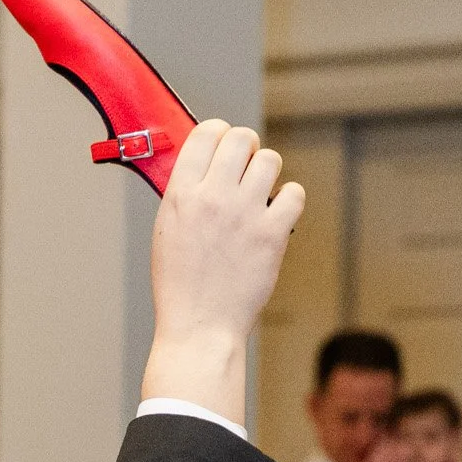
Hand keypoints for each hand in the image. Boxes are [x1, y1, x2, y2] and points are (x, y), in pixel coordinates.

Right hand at [141, 122, 305, 423]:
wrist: (200, 329)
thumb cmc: (181, 287)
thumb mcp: (167, 232)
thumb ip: (185, 195)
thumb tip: (206, 165)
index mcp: (181, 195)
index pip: (206, 133)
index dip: (219, 133)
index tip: (224, 145)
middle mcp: (213, 198)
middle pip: (242, 138)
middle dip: (247, 148)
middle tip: (246, 168)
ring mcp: (245, 214)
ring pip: (270, 160)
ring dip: (268, 173)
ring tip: (261, 194)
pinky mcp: (272, 233)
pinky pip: (294, 193)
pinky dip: (289, 200)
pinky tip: (277, 215)